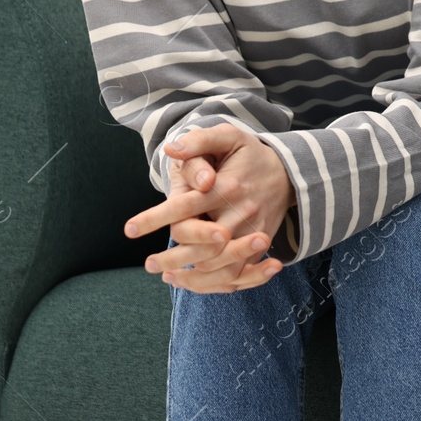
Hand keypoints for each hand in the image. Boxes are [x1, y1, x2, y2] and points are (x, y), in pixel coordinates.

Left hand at [126, 124, 294, 293]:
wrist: (291, 174)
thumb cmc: (251, 155)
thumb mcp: (230, 136)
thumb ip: (200, 140)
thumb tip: (171, 149)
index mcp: (227, 187)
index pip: (185, 206)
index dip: (154, 218)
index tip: (129, 229)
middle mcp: (240, 213)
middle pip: (202, 245)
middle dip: (172, 257)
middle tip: (148, 263)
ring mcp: (252, 232)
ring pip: (219, 265)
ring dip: (191, 276)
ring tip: (166, 275)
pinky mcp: (259, 246)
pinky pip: (237, 274)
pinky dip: (213, 284)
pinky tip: (191, 282)